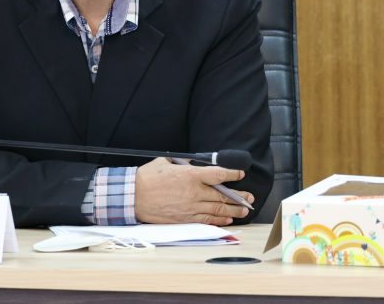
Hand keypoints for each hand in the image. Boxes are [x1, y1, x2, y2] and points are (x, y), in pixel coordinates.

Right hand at [134, 157, 253, 225]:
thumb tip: (194, 163)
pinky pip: (207, 220)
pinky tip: (228, 219)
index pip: (218, 175)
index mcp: (190, 175)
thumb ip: (183, 163)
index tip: (240, 174)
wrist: (134, 196)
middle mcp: (194, 192)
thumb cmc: (148, 177)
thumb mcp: (166, 162)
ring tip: (244, 210)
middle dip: (239, 196)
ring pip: (218, 209)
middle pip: (223, 195)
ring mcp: (191, 207)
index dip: (232, 174)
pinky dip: (219, 220)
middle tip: (249, 197)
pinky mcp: (185, 219)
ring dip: (234, 210)